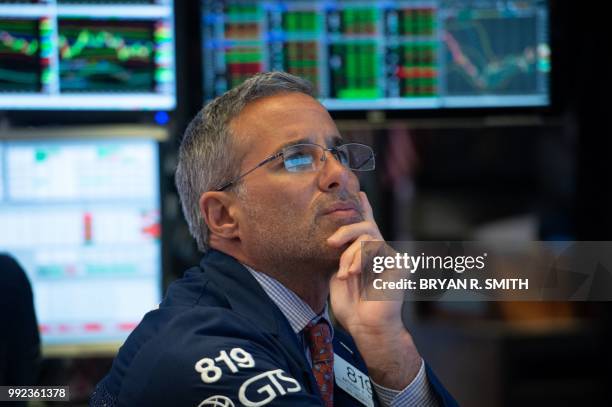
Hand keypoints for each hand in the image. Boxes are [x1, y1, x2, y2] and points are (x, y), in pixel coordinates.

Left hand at [327, 192, 401, 332]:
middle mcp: (382, 253)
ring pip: (367, 236)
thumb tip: (336, 240)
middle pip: (366, 226)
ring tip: (348, 273)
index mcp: (368, 256)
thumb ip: (342, 256)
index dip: (365, 209)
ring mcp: (391, 258)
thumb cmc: (353, 308)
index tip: (360, 193)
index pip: (367, 227)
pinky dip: (359, 258)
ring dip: (350, 254)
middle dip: (345, 231)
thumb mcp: (339, 276)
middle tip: (331, 243)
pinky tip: (355, 273)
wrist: (367, 327)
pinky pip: (374, 247)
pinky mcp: (398, 263)